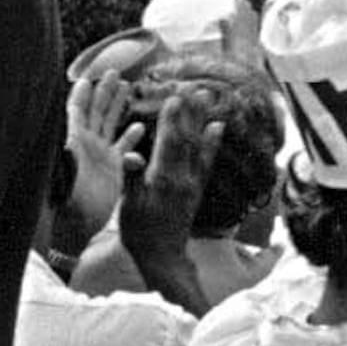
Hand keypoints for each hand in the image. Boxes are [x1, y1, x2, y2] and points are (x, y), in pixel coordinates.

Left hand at [59, 35, 155, 251]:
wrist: (76, 227)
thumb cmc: (66, 202)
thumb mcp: (64, 177)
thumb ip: (66, 158)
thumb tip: (66, 140)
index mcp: (74, 143)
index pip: (76, 111)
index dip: (81, 94)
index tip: (88, 76)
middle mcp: (86, 145)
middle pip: (95, 112)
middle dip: (104, 92)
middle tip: (115, 73)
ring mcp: (100, 156)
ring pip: (109, 124)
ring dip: (117, 107)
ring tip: (127, 89)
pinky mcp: (113, 168)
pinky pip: (123, 147)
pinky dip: (131, 137)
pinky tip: (140, 127)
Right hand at [117, 86, 217, 296]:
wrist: (162, 255)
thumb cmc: (139, 231)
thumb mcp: (129, 205)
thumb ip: (132, 178)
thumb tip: (131, 156)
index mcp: (163, 181)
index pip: (169, 144)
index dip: (172, 120)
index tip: (175, 98)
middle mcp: (182, 179)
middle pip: (187, 140)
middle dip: (190, 114)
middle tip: (196, 90)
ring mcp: (193, 183)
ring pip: (199, 147)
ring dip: (202, 122)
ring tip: (208, 100)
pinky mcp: (197, 189)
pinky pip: (207, 161)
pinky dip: (212, 142)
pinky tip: (217, 127)